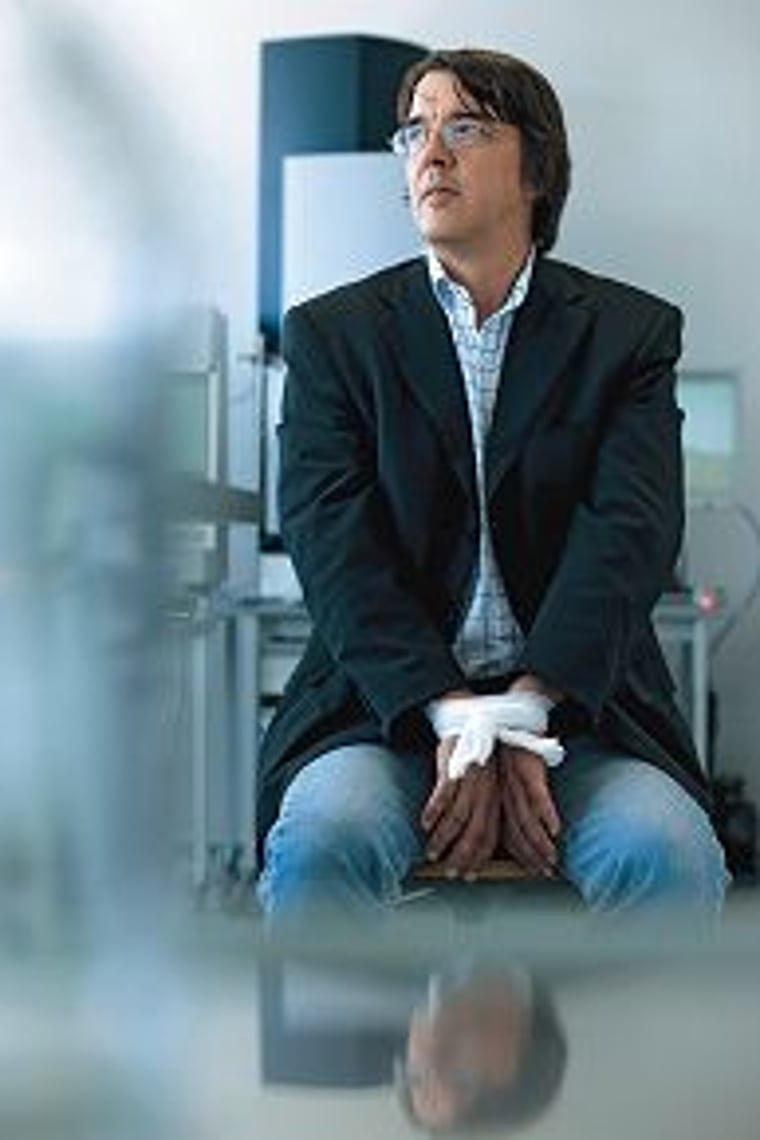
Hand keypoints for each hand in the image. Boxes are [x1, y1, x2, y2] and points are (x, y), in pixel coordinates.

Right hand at [420, 737, 499, 877]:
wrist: (472, 724)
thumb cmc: (476, 762)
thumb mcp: (487, 788)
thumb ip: (482, 812)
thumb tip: (471, 841)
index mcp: (494, 801)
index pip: (489, 836)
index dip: (479, 858)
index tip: (468, 876)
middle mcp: (484, 795)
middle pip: (475, 832)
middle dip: (463, 856)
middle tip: (450, 872)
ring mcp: (470, 782)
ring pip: (458, 817)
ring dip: (445, 839)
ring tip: (433, 854)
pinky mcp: (454, 769)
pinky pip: (444, 794)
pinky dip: (435, 810)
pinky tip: (425, 823)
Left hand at [497, 745, 560, 875]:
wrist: (509, 721)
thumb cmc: (510, 752)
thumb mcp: (507, 780)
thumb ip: (516, 803)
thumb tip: (534, 827)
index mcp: (502, 801)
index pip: (510, 834)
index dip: (522, 855)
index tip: (534, 871)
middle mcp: (508, 797)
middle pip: (519, 833)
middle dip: (532, 856)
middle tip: (545, 873)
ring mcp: (517, 786)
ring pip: (529, 821)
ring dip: (540, 842)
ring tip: (551, 859)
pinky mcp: (529, 772)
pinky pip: (538, 797)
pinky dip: (546, 814)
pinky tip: (555, 829)